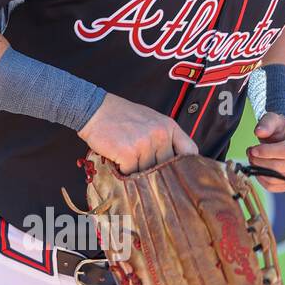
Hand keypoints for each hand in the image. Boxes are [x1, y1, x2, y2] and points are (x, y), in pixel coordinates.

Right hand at [79, 93, 197, 173]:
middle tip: (141, 164)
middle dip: (155, 170)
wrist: (95, 110)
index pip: (190, 152)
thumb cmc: (123, 117)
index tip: (181, 174)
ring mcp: (145, 143)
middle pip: (167, 167)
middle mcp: (161, 134)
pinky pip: (131, 173)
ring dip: (136, 170)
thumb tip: (177, 164)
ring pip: (148, 172)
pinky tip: (118, 158)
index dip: (187, 166)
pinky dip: (123, 170)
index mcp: (169, 126)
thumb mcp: (152, 121)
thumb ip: (166, 139)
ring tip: (127, 156)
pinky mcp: (129, 153)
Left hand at [246, 111, 284, 190]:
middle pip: (280, 167)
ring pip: (275, 179)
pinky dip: (261, 179)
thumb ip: (266, 123)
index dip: (266, 152)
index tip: (252, 149)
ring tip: (252, 159)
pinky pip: (273, 187)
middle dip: (260, 161)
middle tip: (249, 153)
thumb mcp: (273, 119)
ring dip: (259, 170)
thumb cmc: (279, 129)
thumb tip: (259, 132)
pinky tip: (256, 169)